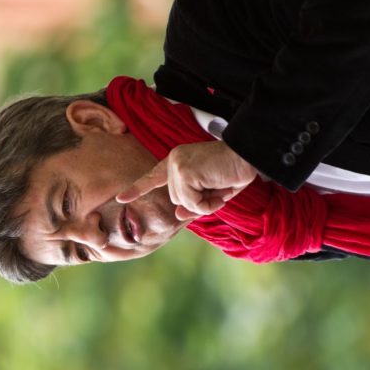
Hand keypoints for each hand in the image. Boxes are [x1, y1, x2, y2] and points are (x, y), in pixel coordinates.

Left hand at [116, 141, 257, 219]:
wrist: (247, 155)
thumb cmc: (233, 171)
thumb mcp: (211, 192)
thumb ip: (194, 203)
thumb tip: (178, 214)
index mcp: (178, 161)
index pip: (154, 177)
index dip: (138, 188)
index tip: (121, 198)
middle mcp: (174, 160)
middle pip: (176, 199)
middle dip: (199, 201)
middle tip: (219, 189)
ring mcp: (177, 165)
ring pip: (183, 202)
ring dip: (205, 202)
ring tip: (221, 186)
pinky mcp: (184, 172)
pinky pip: (192, 203)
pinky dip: (207, 203)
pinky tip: (219, 188)